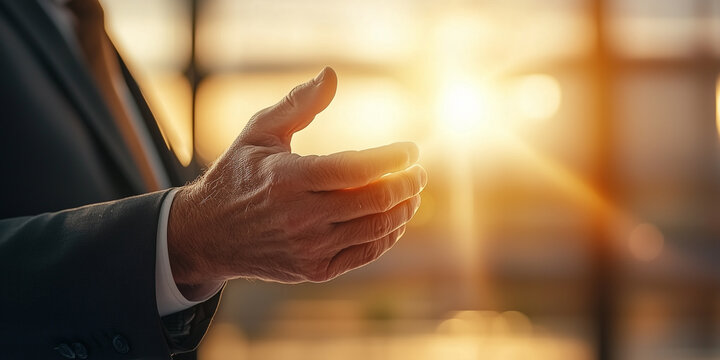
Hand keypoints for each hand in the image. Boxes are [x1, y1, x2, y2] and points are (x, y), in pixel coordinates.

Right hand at [168, 67, 426, 293]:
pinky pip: (365, 253)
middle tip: (419, 173)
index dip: (391, 159)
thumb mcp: (259, 133)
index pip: (356, 168)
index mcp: (289, 179)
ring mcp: (310, 247)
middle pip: (374, 200)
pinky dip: (387, 236)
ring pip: (375, 228)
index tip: (411, 150)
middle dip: (407, 184)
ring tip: (413, 194)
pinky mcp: (315, 270)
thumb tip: (331, 75)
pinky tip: (395, 220)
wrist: (209, 235)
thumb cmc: (237, 176)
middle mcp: (301, 216)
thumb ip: (298, 105)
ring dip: (403, 210)